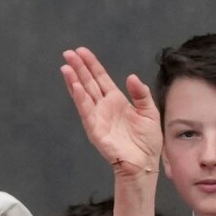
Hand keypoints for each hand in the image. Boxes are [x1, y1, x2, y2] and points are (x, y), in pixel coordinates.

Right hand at [60, 47, 161, 178]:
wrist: (144, 163)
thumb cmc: (147, 141)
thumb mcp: (149, 112)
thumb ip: (141, 94)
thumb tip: (131, 77)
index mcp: (116, 100)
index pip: (100, 78)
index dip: (91, 64)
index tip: (82, 51)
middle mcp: (103, 106)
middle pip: (88, 82)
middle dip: (78, 68)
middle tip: (68, 53)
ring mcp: (97, 117)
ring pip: (83, 95)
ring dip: (74, 81)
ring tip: (66, 67)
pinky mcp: (95, 129)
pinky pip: (86, 111)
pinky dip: (80, 98)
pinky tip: (75, 86)